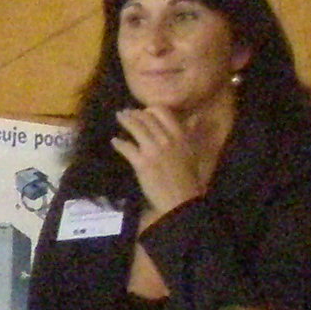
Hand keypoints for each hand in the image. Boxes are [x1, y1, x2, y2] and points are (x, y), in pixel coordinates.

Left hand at [111, 104, 212, 218]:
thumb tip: (195, 118)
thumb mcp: (192, 152)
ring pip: (136, 128)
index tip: (143, 110)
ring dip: (125, 121)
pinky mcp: (142, 163)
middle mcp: (166, 139)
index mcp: (180, 136)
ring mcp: (153, 150)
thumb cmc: (188, 178)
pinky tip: (114, 141)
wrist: (181, 200)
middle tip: (125, 112)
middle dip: (134, 113)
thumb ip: (190, 133)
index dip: (150, 109)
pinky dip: (119, 143)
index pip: (162, 112)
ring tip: (119, 117)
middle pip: (146, 118)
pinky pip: (127, 148)